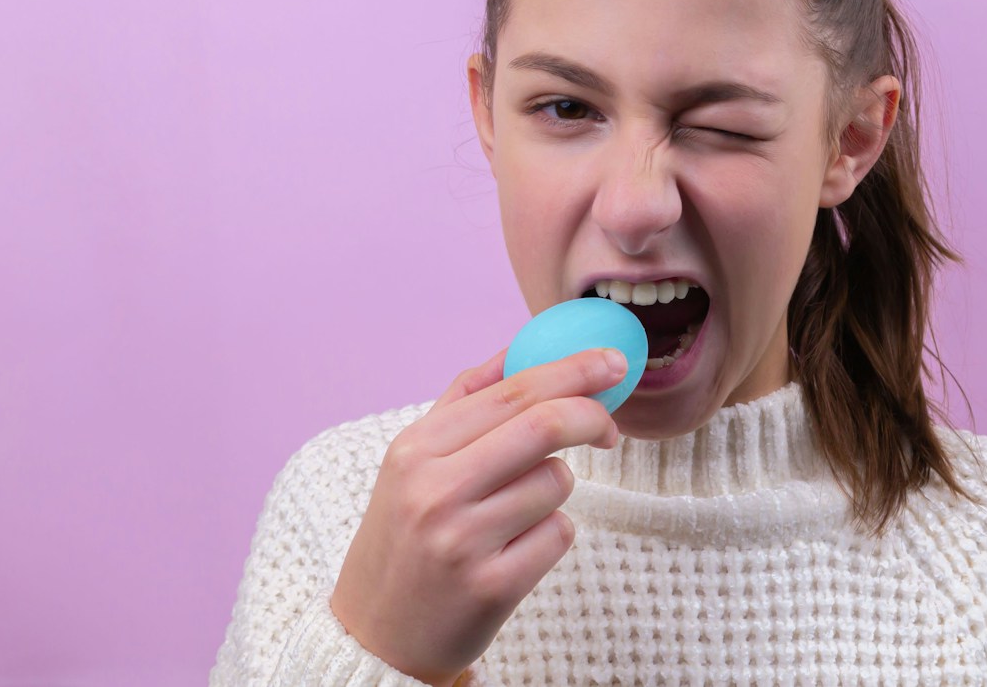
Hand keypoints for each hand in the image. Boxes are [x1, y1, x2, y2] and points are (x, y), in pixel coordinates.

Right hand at [329, 346, 624, 686]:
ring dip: (554, 490)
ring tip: (513, 514)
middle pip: (543, 425)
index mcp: (416, 448)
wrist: (375, 635)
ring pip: (556, 483)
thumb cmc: (403, 536)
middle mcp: (435, 489)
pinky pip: (558, 534)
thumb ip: (464, 401)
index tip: (611, 364)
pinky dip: (550, 534)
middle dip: (592, 415)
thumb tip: (522, 350)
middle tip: (611, 426)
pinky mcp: (492, 587)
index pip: (511, 390)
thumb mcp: (412, 461)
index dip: (571, 370)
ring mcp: (463, 540)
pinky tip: (514, 549)